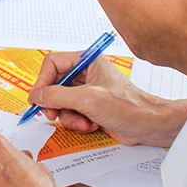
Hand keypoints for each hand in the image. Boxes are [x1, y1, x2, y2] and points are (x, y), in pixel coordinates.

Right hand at [27, 52, 186, 146]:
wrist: (150, 125)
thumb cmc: (129, 107)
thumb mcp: (87, 99)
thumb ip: (57, 96)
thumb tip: (36, 96)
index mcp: (87, 61)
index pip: (52, 64)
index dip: (42, 81)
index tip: (38, 98)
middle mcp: (85, 73)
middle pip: (53, 85)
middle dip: (55, 103)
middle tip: (53, 114)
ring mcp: (87, 91)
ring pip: (60, 102)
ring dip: (68, 116)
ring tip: (83, 122)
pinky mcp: (89, 107)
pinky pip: (70, 113)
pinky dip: (76, 122)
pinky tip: (90, 125)